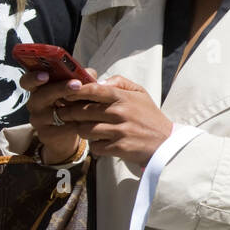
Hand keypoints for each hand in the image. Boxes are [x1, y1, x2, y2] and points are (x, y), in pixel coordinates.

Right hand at [21, 70, 92, 163]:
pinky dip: (72, 125)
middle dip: (59, 88)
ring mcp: (38, 120)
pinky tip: (82, 122)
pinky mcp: (45, 134)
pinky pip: (58, 129)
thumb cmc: (72, 105)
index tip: (45, 74)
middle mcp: (34, 103)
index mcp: (39, 88)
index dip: (34, 77)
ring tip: (84, 105)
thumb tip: (89, 73)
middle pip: (40, 94)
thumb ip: (82, 78)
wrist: (69, 133)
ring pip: (49, 113)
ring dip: (68, 108)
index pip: (28, 80)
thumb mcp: (76, 89)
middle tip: (77, 84)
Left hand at [52, 75, 173, 168]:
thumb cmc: (149, 116)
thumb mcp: (140, 93)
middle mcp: (120, 113)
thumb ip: (119, 82)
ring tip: (83, 128)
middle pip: (81, 111)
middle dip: (68, 112)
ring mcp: (119, 131)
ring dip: (81, 130)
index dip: (75, 91)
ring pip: (84, 130)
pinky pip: (95, 146)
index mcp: (123, 98)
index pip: (93, 90)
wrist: (165, 143)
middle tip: (63, 113)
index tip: (65, 93)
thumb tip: (97, 81)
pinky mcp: (119, 147)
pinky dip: (95, 145)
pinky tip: (100, 142)